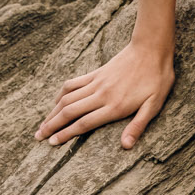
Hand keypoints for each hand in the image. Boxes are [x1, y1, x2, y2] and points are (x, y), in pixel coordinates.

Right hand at [35, 40, 174, 148]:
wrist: (151, 48)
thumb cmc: (157, 78)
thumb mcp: (154, 104)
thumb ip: (138, 125)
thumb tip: (126, 146)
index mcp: (114, 106)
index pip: (84, 123)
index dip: (66, 134)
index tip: (52, 143)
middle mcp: (101, 95)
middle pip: (70, 112)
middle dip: (52, 125)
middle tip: (38, 137)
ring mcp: (96, 82)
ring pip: (68, 98)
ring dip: (52, 112)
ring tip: (41, 125)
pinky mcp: (96, 73)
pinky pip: (73, 83)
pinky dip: (61, 94)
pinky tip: (56, 102)